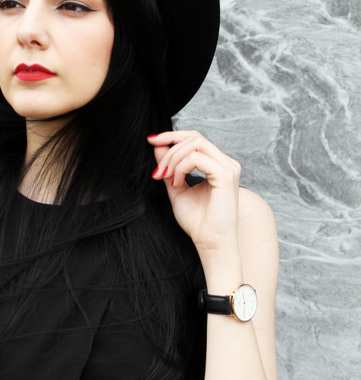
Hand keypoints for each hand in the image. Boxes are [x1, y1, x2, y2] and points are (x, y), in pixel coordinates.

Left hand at [147, 130, 241, 258]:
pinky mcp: (226, 175)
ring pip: (195, 143)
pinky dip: (181, 167)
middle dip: (169, 147)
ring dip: (173, 158)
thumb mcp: (176, 187)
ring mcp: (228, 167)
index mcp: (217, 164)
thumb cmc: (198, 222)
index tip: (151, 141)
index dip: (172, 136)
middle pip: (194, 137)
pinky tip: (176, 183)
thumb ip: (169, 167)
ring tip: (166, 177)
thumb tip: (158, 146)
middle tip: (157, 170)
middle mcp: (226, 163)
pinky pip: (196, 158)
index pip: (195, 139)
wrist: (210, 243)